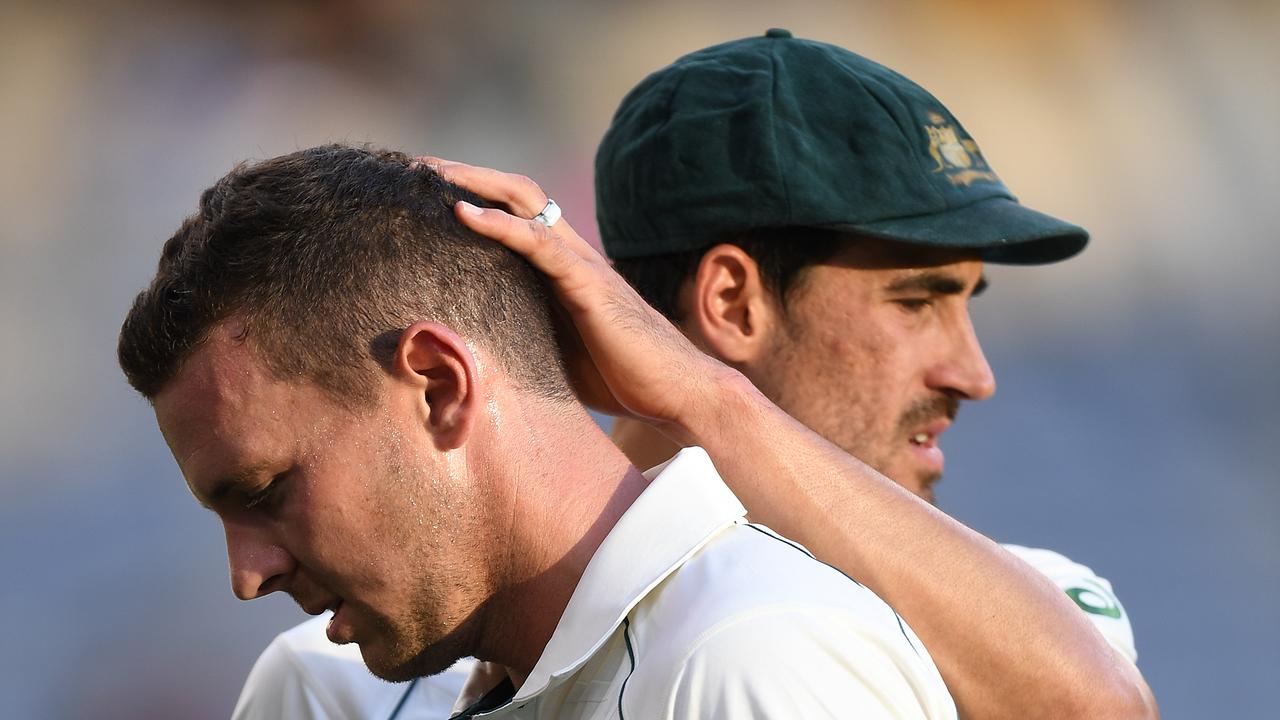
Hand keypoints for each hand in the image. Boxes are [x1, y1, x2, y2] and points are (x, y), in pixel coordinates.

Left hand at [425, 158, 740, 431]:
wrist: (679, 393)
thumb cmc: (623, 379)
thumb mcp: (557, 353)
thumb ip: (525, 336)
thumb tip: (474, 354)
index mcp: (563, 268)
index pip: (514, 214)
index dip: (473, 194)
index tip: (424, 190)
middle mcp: (572, 254)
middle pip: (515, 192)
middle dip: (464, 174)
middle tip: (414, 166)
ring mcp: (582, 265)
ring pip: (524, 203)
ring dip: (474, 182)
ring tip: (429, 173)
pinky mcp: (590, 285)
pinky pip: (540, 243)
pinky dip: (500, 224)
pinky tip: (464, 212)